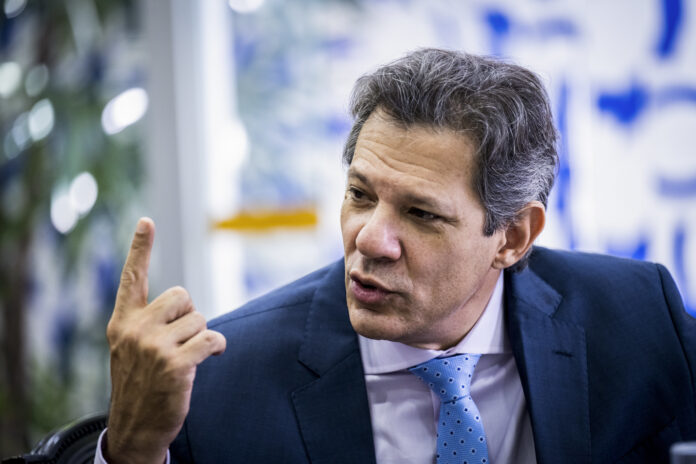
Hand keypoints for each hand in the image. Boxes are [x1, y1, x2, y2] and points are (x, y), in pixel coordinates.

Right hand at [103, 218, 225, 463]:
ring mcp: (154, 347)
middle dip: (189, 316)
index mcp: (122, 322)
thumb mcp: (131, 349)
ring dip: (201, 336)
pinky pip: (211, 338)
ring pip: (200, 319)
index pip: (132, 278)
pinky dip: (217, 345)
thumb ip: (148, 322)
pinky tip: (209, 356)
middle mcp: (135, 330)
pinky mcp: (175, 364)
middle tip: (180, 340)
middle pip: (182, 296)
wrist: (135, 428)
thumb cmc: (140, 384)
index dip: (141, 248)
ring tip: (186, 357)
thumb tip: (184, 302)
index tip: (147, 221)